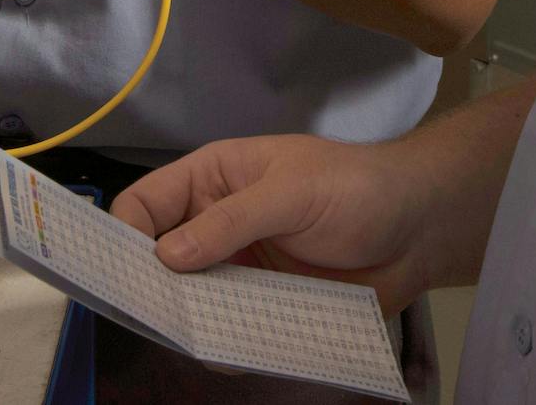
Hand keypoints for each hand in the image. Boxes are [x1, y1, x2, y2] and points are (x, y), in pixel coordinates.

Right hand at [112, 134, 446, 314]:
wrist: (418, 229)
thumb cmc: (355, 189)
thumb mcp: (292, 191)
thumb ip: (232, 220)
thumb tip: (167, 257)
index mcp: (213, 179)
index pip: (146, 203)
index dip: (123, 234)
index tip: (116, 273)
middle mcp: (215, 225)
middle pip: (159, 260)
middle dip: (149, 287)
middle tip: (150, 316)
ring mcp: (238, 270)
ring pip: (190, 302)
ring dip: (186, 321)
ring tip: (190, 339)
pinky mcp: (263, 308)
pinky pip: (228, 331)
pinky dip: (222, 346)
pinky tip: (226, 356)